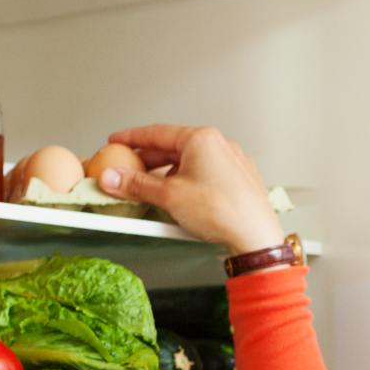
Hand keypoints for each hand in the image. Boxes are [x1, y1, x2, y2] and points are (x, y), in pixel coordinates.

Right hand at [99, 125, 285, 254]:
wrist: (255, 236)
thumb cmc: (222, 211)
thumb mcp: (169, 196)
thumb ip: (136, 185)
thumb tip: (113, 178)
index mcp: (202, 139)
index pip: (157, 133)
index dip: (132, 138)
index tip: (116, 142)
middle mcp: (220, 146)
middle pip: (173, 149)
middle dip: (148, 162)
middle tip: (127, 171)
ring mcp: (232, 163)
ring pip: (190, 164)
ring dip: (168, 176)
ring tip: (151, 192)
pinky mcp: (239, 181)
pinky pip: (206, 177)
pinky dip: (188, 184)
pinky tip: (178, 201)